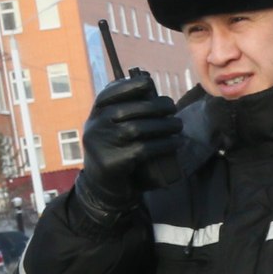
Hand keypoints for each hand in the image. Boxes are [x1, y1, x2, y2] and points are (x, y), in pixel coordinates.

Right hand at [74, 74, 181, 217]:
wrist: (103, 190)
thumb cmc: (115, 154)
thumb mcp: (111, 131)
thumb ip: (123, 114)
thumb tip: (152, 94)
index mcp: (95, 116)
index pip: (108, 94)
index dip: (129, 86)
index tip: (148, 83)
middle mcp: (95, 128)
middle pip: (129, 110)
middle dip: (155, 106)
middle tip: (173, 108)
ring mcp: (102, 145)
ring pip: (138, 128)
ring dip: (164, 125)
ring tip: (178, 125)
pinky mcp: (113, 162)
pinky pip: (144, 148)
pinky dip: (164, 144)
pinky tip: (176, 143)